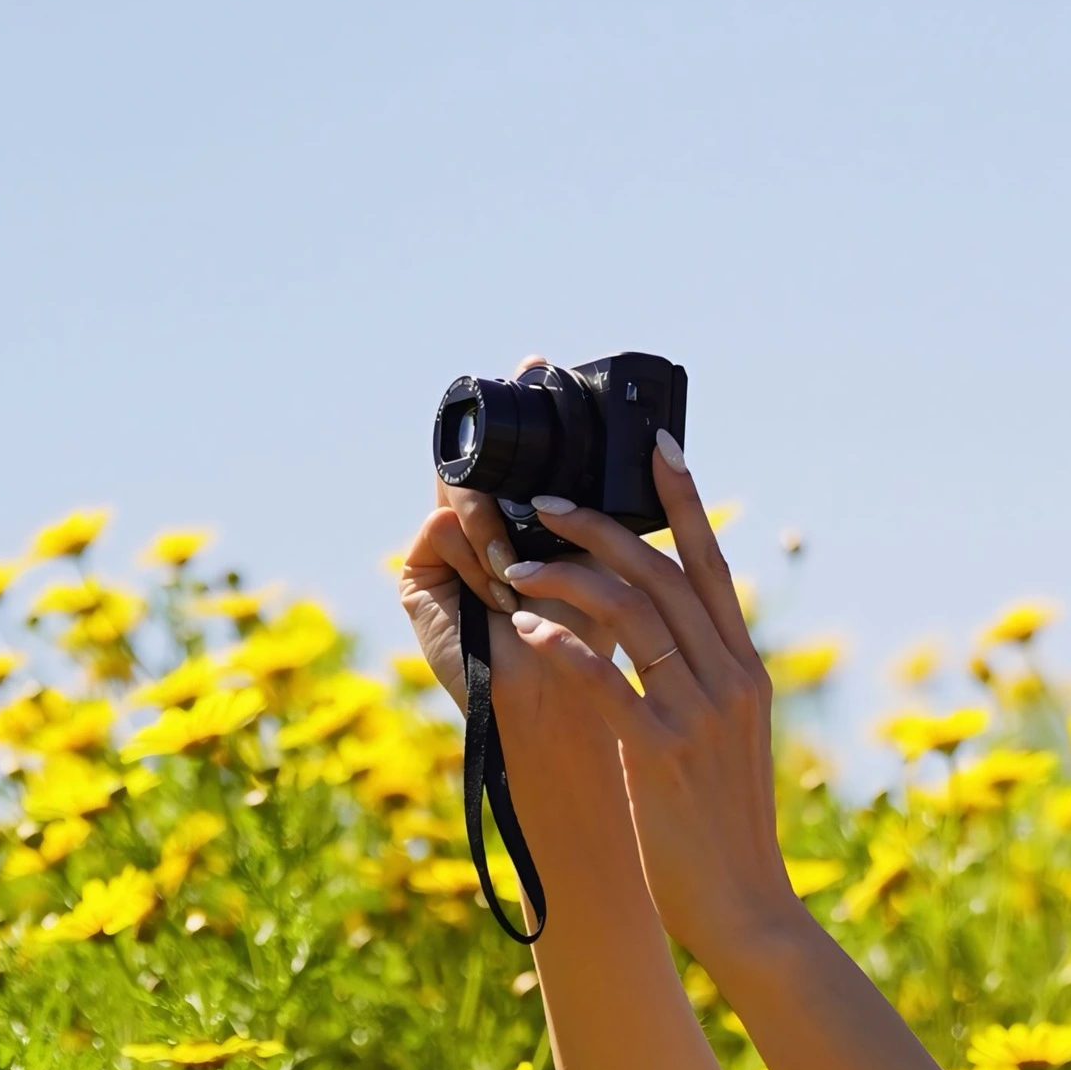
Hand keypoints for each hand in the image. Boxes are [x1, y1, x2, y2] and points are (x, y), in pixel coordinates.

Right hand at [394, 351, 578, 712]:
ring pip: (462, 491)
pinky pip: (441, 527)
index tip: (536, 360)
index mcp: (518, 520)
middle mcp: (476, 528)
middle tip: (522, 382)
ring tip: (520, 573)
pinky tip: (498, 592)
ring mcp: (443, 550)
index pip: (512, 455)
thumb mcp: (605, 558)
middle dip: (503, 441)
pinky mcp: (417, 576)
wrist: (562, 709)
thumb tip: (653, 440)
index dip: (523, 413)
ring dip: (499, 527)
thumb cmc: (593, 642)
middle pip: (477, 460)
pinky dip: (475, 553)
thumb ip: (602, 506)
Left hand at [497, 438, 802, 974]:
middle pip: (662, 572)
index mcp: (746, 673)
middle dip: (600, 524)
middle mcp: (730, 681)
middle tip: (546, 497)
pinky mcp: (659, 755)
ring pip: (631, 612)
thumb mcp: (726, 746)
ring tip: (515, 562)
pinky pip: (605, 679)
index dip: (685, 501)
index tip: (655, 445)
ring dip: (567, 576)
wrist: (747, 911)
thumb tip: (665, 645)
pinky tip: (526, 626)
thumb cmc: (723, 836)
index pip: (713, 567)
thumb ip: (702, 690)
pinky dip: (562, 643)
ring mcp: (697, 716)